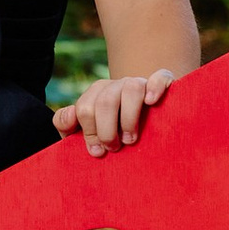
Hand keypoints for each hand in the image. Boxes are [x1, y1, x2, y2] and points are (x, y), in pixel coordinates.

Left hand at [52, 68, 176, 156]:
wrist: (146, 126)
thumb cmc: (111, 134)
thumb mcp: (85, 132)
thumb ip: (66, 124)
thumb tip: (69, 113)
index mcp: (95, 94)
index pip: (84, 109)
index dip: (89, 133)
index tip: (97, 151)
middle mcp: (115, 86)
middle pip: (105, 102)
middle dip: (107, 131)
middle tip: (114, 148)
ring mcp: (138, 83)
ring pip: (131, 89)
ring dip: (129, 118)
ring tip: (130, 140)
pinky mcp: (162, 83)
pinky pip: (160, 77)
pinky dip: (155, 87)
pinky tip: (151, 102)